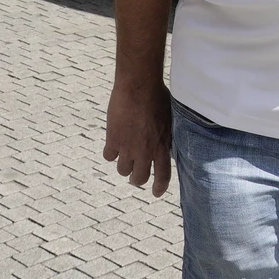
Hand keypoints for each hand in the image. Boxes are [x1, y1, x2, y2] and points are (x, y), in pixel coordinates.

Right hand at [104, 77, 172, 195]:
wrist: (139, 85)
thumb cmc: (158, 97)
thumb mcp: (169, 120)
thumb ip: (166, 137)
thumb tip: (166, 146)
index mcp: (162, 147)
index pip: (162, 176)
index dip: (159, 188)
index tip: (156, 193)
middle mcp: (145, 152)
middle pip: (139, 179)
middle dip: (137, 178)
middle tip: (136, 174)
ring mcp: (127, 147)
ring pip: (122, 170)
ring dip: (124, 165)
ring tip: (125, 156)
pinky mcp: (112, 139)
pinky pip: (108, 156)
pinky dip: (110, 152)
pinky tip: (113, 144)